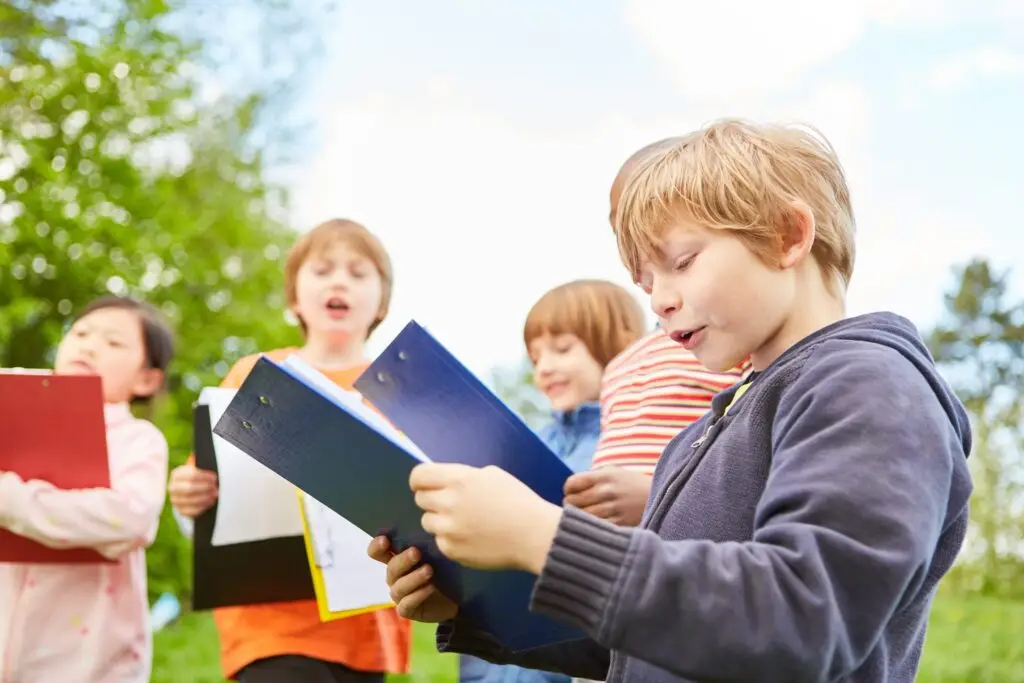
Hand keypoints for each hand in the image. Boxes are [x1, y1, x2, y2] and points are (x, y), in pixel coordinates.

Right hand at [168, 463, 217, 517]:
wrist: (191, 489)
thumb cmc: (198, 477)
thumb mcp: (198, 468)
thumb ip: (202, 465)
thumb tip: (211, 461)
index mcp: (176, 474)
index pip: (191, 475)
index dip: (204, 477)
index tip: (214, 477)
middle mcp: (172, 487)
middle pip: (189, 488)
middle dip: (204, 488)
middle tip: (215, 487)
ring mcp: (175, 499)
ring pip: (190, 500)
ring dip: (205, 497)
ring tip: (215, 494)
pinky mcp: (180, 510)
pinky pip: (191, 511)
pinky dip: (202, 507)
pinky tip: (210, 502)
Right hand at [367, 536, 457, 621]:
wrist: (454, 599)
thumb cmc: (441, 571)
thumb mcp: (434, 556)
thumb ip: (426, 545)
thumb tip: (428, 528)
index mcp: (395, 560)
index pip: (377, 552)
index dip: (377, 546)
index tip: (385, 540)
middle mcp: (394, 577)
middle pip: (391, 568)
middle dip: (403, 560)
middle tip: (416, 552)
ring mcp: (399, 595)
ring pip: (399, 587)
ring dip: (413, 578)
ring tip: (429, 571)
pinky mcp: (407, 610)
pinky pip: (406, 604)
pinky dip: (418, 595)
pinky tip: (430, 588)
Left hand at [411, 463, 562, 573]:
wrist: (534, 535)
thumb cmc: (518, 501)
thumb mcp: (492, 475)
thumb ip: (463, 476)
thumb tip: (444, 482)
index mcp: (459, 479)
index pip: (418, 476)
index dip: (419, 480)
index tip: (425, 484)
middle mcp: (449, 503)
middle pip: (420, 499)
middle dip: (432, 500)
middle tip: (450, 504)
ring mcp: (448, 529)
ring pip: (427, 521)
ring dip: (440, 520)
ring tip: (464, 522)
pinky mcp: (451, 550)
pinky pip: (440, 541)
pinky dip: (450, 539)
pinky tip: (471, 537)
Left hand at [563, 466, 651, 525]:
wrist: (661, 497)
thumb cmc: (630, 484)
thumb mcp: (614, 472)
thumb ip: (592, 477)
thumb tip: (569, 489)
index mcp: (604, 476)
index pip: (572, 483)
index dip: (567, 489)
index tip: (571, 493)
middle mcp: (607, 491)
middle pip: (572, 502)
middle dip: (570, 504)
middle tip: (575, 507)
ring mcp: (613, 509)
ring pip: (581, 517)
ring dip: (578, 517)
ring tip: (584, 516)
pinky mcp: (620, 524)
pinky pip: (595, 527)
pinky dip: (591, 527)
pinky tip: (594, 525)